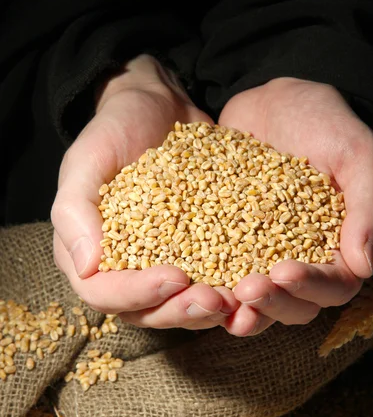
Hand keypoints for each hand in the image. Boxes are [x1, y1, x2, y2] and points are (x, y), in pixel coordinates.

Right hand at [52, 55, 237, 328]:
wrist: (158, 106)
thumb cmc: (115, 128)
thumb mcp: (88, 159)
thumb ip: (75, 209)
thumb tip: (85, 266)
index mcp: (89, 251)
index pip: (104, 293)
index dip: (138, 293)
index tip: (174, 276)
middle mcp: (123, 267)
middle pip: (146, 310)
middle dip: (180, 310)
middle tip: (215, 299)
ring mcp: (160, 262)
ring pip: (180, 304)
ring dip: (208, 308)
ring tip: (238, 298)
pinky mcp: (195, 251)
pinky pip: (209, 278)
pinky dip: (229, 286)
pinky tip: (253, 282)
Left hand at [218, 77, 372, 335]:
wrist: (271, 100)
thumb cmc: (322, 120)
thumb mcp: (356, 153)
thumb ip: (366, 206)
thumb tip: (363, 266)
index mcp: (339, 245)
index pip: (335, 285)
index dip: (312, 285)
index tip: (284, 270)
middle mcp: (302, 257)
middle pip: (295, 305)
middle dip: (273, 302)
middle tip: (247, 288)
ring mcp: (262, 253)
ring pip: (257, 300)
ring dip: (241, 307)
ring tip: (217, 299)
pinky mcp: (228, 243)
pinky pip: (220, 273)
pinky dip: (209, 284)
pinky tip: (188, 283)